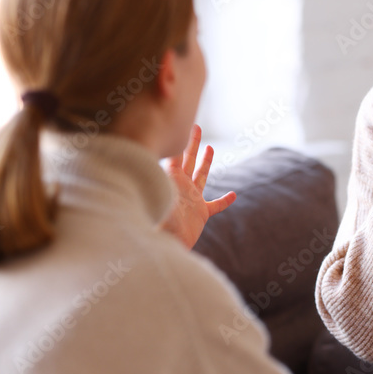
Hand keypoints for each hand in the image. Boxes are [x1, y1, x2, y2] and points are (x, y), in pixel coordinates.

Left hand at [160, 124, 235, 248]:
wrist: (167, 247)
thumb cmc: (159, 226)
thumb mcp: (156, 202)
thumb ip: (152, 188)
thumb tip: (138, 172)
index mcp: (172, 181)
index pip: (174, 157)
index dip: (176, 143)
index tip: (177, 126)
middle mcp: (183, 187)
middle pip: (189, 160)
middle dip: (192, 143)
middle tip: (196, 127)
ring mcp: (193, 199)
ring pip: (201, 176)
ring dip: (206, 162)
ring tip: (210, 149)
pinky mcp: (202, 213)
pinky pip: (216, 205)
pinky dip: (225, 201)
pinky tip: (233, 195)